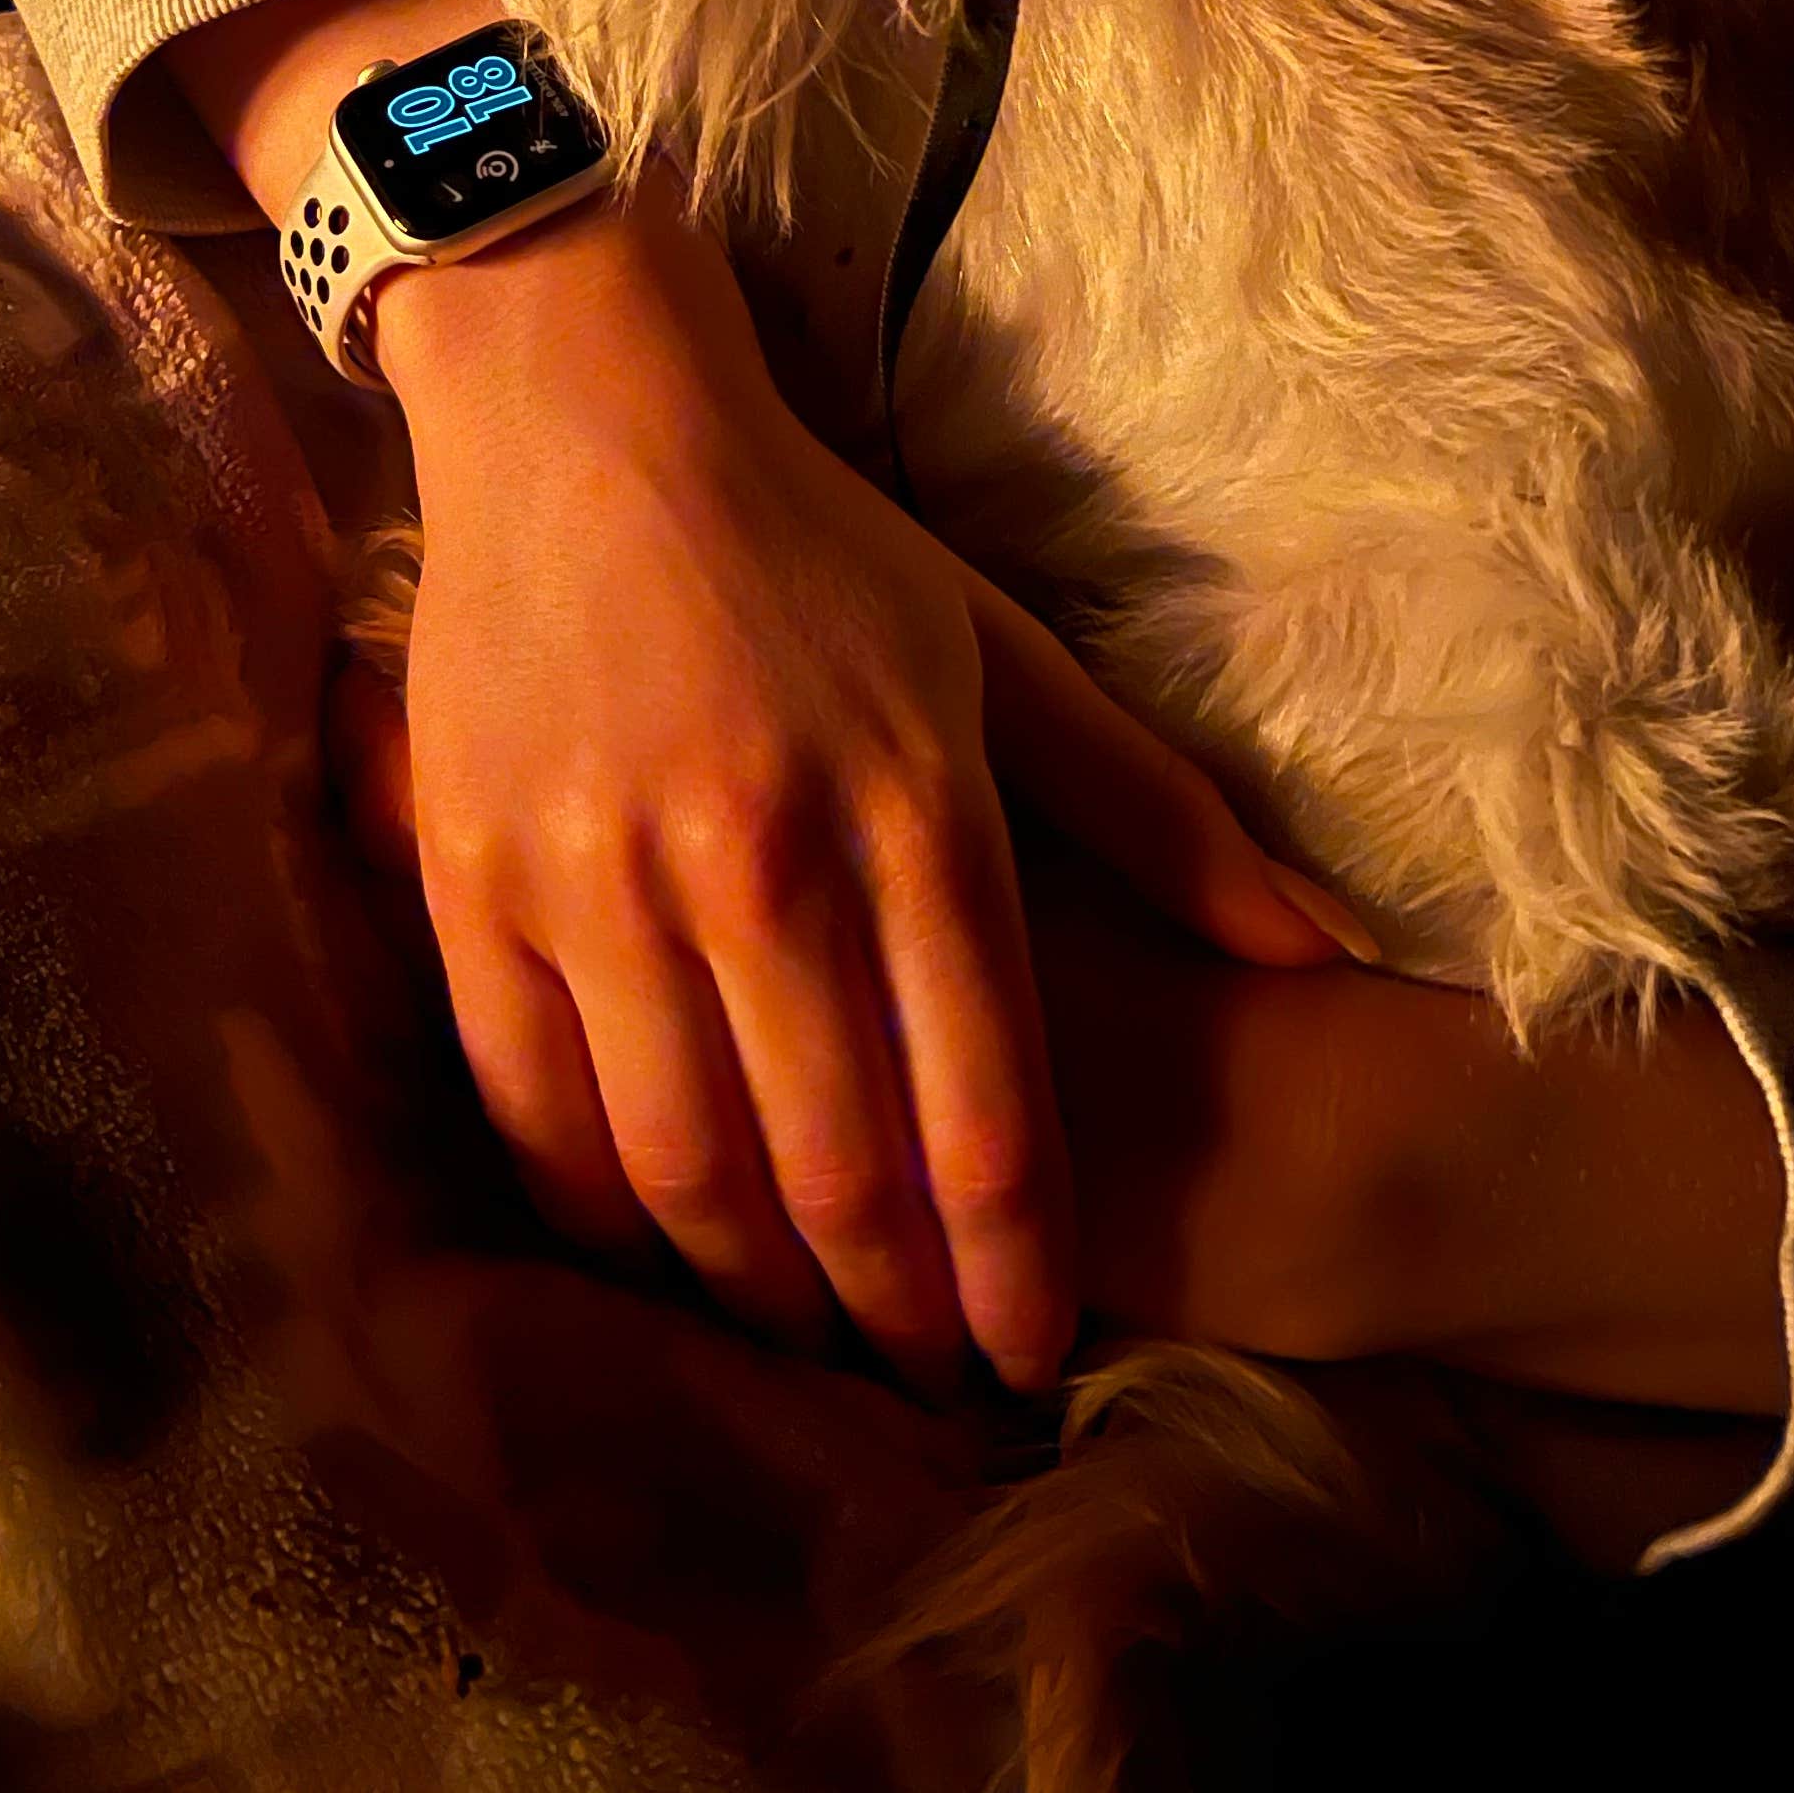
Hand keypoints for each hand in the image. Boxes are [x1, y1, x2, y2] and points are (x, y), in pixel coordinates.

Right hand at [366, 167, 1359, 1402]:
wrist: (580, 407)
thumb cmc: (808, 538)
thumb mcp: (996, 649)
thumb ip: (1154, 812)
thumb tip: (1318, 950)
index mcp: (913, 807)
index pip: (984, 1108)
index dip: (1013, 1269)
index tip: (1030, 1362)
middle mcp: (763, 859)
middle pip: (838, 1174)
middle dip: (895, 1316)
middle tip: (924, 1385)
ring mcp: (604, 872)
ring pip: (683, 1168)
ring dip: (751, 1291)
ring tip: (799, 1339)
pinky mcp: (475, 872)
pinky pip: (532, 1102)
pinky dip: (595, 1210)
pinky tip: (648, 1245)